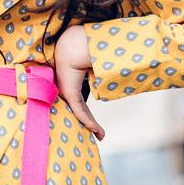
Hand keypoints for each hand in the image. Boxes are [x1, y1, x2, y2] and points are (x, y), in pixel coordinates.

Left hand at [53, 24, 104, 139]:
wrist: (71, 48)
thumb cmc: (80, 54)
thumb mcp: (91, 67)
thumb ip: (99, 72)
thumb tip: (115, 69)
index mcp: (71, 88)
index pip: (82, 106)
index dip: (90, 116)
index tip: (97, 126)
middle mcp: (68, 93)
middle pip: (83, 114)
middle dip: (92, 126)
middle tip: (100, 135)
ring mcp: (68, 95)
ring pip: (82, 116)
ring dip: (92, 126)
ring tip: (101, 136)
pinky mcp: (70, 95)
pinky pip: (80, 112)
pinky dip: (88, 121)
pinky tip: (95, 129)